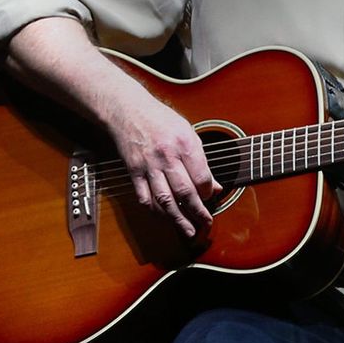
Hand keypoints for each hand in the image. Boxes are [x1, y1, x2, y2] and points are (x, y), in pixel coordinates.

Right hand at [110, 87, 217, 239]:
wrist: (128, 111)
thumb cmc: (163, 121)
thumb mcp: (189, 133)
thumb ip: (202, 161)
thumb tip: (215, 186)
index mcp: (185, 144)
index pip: (200, 177)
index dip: (208, 192)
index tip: (211, 197)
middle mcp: (167, 157)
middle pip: (184, 191)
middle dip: (197, 212)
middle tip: (206, 225)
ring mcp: (148, 166)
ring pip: (164, 199)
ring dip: (177, 218)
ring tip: (188, 231)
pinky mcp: (133, 171)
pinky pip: (144, 197)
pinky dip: (155, 211)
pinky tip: (164, 219)